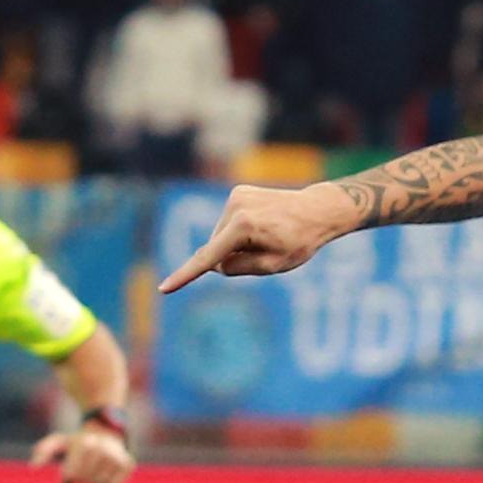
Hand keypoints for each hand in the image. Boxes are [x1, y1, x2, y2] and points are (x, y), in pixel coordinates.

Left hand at [33, 421, 134, 482]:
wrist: (105, 431)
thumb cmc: (77, 441)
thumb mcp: (59, 441)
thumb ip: (43, 451)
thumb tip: (34, 467)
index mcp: (85, 444)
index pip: (72, 475)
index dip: (67, 476)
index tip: (66, 471)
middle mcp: (103, 450)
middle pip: (85, 480)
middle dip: (80, 479)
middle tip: (82, 469)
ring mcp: (117, 457)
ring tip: (93, 471)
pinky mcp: (128, 464)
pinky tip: (104, 474)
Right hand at [157, 186, 339, 291]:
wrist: (317, 210)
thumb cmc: (300, 241)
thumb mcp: (273, 265)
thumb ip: (239, 267)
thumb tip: (215, 263)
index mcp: (244, 227)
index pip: (209, 258)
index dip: (185, 276)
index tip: (164, 289)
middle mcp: (235, 207)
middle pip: (217, 248)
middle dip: (232, 257)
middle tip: (266, 250)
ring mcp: (235, 197)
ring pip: (222, 236)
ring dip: (237, 243)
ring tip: (267, 236)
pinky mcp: (238, 193)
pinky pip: (229, 224)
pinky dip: (240, 232)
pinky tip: (263, 226)